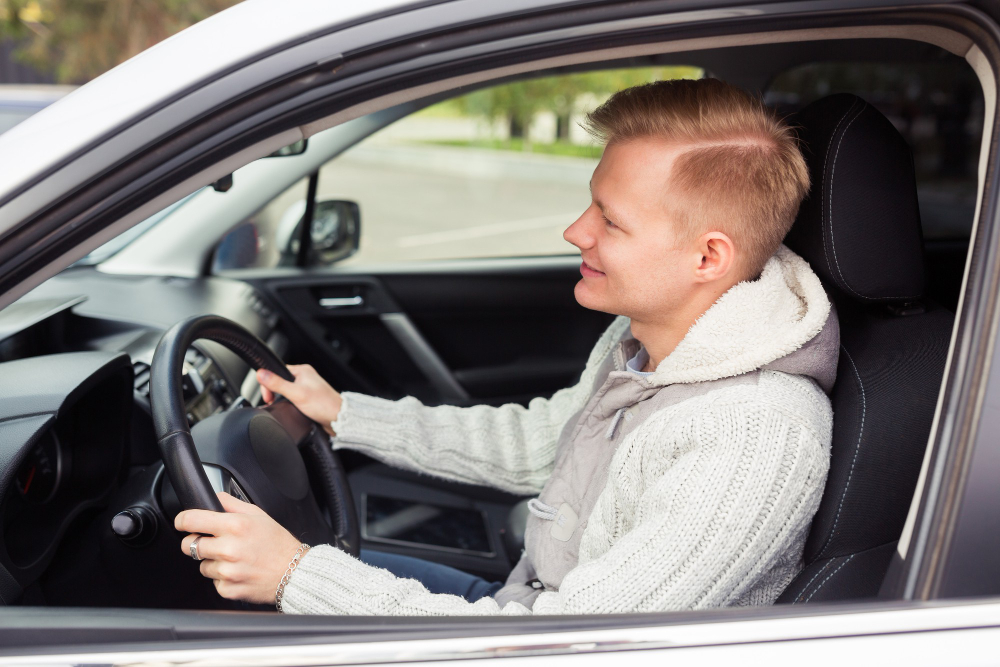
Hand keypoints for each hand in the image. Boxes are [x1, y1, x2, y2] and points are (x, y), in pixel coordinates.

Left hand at [176, 492, 302, 604]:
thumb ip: (231, 503)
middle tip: (213, 542)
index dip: (182, 520)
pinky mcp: (228, 589)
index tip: (182, 522)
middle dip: (197, 542)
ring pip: (201, 565)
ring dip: (212, 561)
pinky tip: (238, 571)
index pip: (191, 520)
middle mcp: (229, 549)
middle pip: (189, 545)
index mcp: (235, 526)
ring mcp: (227, 571)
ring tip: (234, 559)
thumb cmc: (277, 543)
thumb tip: (212, 498)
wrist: (293, 572)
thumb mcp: (258, 514)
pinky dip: (222, 578)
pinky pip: (213, 582)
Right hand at [257, 364, 341, 435]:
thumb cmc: (323, 405)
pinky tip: (291, 408)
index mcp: (302, 370)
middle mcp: (305, 377)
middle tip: (272, 402)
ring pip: (286, 391)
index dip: (268, 383)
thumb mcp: (296, 394)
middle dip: (273, 392)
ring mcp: (307, 387)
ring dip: (281, 398)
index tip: (268, 396)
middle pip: (279, 381)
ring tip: (283, 406)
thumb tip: (261, 373)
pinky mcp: (309, 398)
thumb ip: (277, 384)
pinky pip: (293, 398)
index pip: (276, 371)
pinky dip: (289, 403)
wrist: (339, 419)